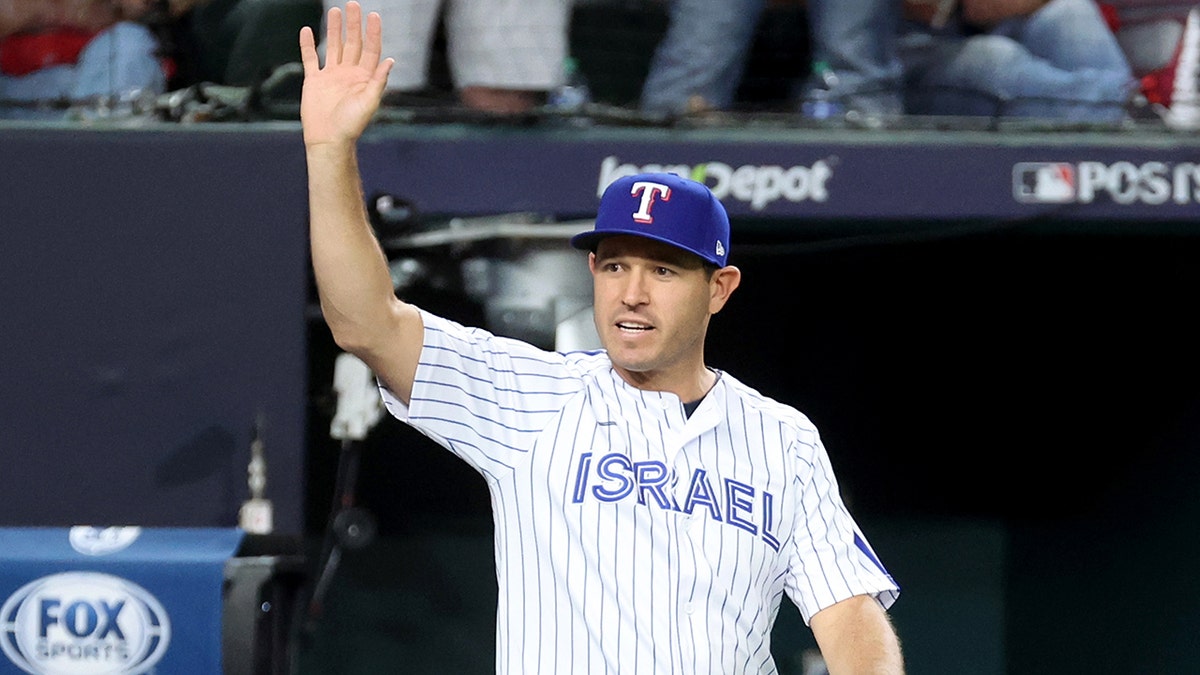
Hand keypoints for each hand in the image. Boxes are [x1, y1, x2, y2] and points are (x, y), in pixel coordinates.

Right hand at [299, 1, 393, 146]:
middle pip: (352, 43)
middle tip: (353, 4)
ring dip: (334, 29)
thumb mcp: (369, 103)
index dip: (372, 32)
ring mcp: (331, 76)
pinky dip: (307, 45)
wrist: (328, 139)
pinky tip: (306, 31)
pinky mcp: (314, 81)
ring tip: (335, 11)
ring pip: (334, 46)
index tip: (373, 15)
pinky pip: (310, 59)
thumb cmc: (351, 125)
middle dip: (353, 24)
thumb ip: (378, 81)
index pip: (370, 49)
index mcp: (364, 78)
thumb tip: (390, 60)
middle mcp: (348, 73)